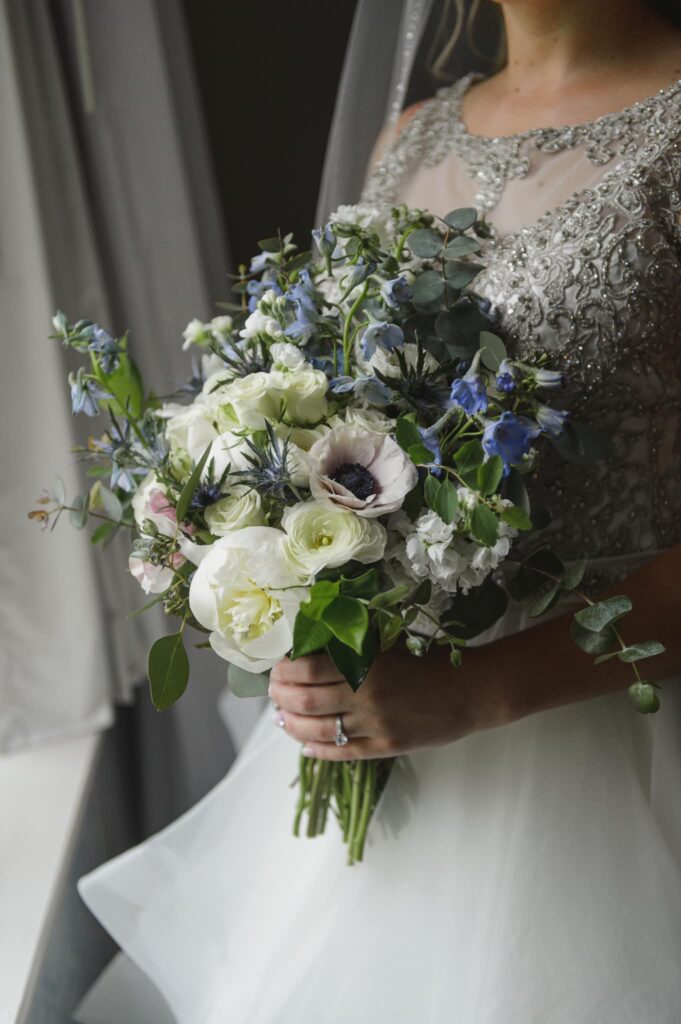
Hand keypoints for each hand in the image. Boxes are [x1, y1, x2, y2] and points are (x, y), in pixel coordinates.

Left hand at [269, 646, 501, 760]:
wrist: (472, 691)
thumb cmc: (431, 660)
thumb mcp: (390, 643)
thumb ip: (354, 645)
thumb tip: (311, 648)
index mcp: (367, 664)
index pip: (307, 669)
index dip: (284, 669)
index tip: (277, 666)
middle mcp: (366, 697)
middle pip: (305, 701)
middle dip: (280, 697)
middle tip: (274, 691)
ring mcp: (374, 726)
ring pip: (317, 731)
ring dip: (291, 724)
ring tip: (282, 718)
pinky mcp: (384, 748)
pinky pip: (341, 754)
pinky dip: (317, 749)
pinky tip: (305, 743)